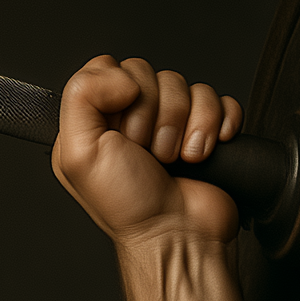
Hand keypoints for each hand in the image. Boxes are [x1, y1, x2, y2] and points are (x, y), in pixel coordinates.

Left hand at [51, 56, 241, 246]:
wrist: (179, 233)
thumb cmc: (129, 205)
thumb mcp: (79, 153)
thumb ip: (80, 97)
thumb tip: (119, 74)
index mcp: (93, 122)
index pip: (107, 68)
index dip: (120, 92)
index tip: (121, 131)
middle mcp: (130, 119)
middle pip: (149, 73)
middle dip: (155, 115)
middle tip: (149, 153)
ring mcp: (170, 123)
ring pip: (185, 85)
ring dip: (187, 124)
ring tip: (176, 159)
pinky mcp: (206, 129)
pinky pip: (219, 99)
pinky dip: (217, 123)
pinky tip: (207, 149)